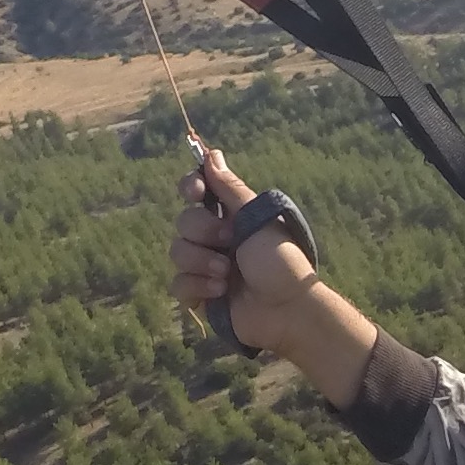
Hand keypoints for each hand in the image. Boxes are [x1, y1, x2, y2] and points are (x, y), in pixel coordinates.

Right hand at [170, 148, 313, 349]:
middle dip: (203, 232)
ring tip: (226, 276)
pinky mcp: (201, 294)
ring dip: (201, 262)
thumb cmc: (280, 262)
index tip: (196, 192)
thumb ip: (230, 189)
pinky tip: (219, 292)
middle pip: (183, 222)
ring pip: (177, 253)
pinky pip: (178, 284)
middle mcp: (216, 238)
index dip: (191, 187)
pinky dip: (196, 287)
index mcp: (232, 216)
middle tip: (230, 242)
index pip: (198, 191)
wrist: (287, 310)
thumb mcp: (257, 219)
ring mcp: (206, 266)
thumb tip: (212, 154)